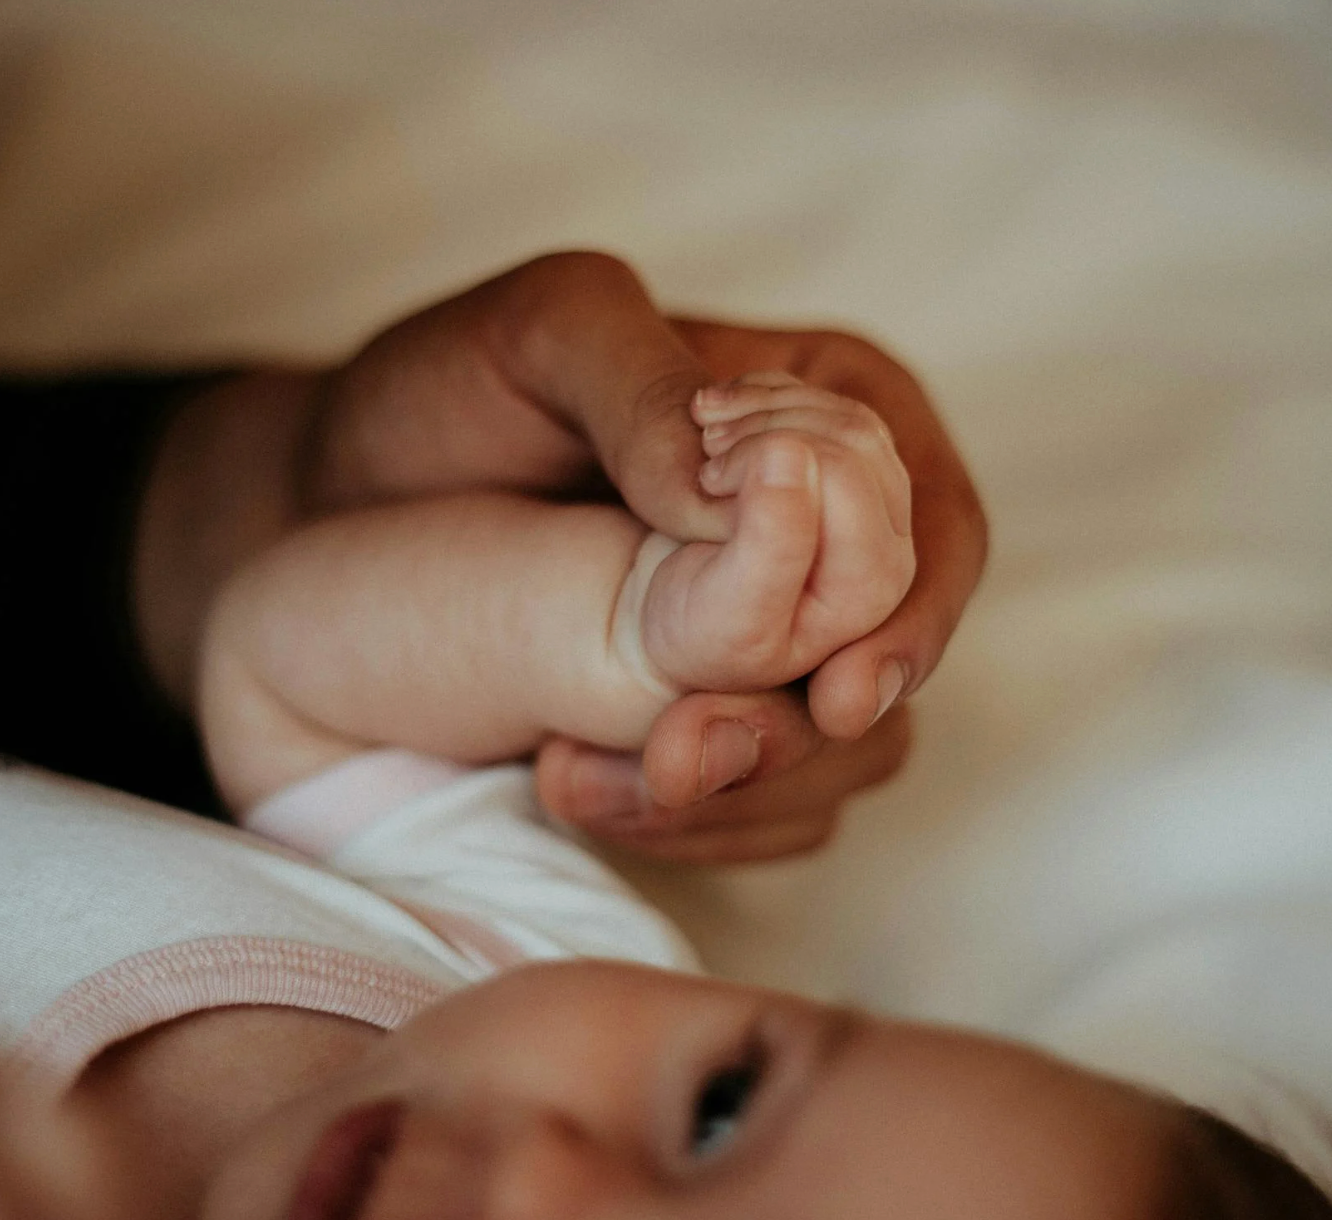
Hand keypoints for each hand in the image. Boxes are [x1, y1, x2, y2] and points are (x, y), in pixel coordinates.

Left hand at [297, 251, 983, 860]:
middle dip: (801, 734)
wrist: (344, 506)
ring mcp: (774, 639)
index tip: (840, 696)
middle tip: (681, 763)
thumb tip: (728, 493)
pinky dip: (695, 824)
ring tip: (590, 786)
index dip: (912, 623)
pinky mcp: (716, 716)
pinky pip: (761, 803)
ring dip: (739, 795)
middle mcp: (823, 537)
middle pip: (888, 663)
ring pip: (834, 756)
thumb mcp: (538, 333)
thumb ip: (642, 383)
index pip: (934, 530)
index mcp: (830, 417)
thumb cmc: (448, 396)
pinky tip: (593, 798)